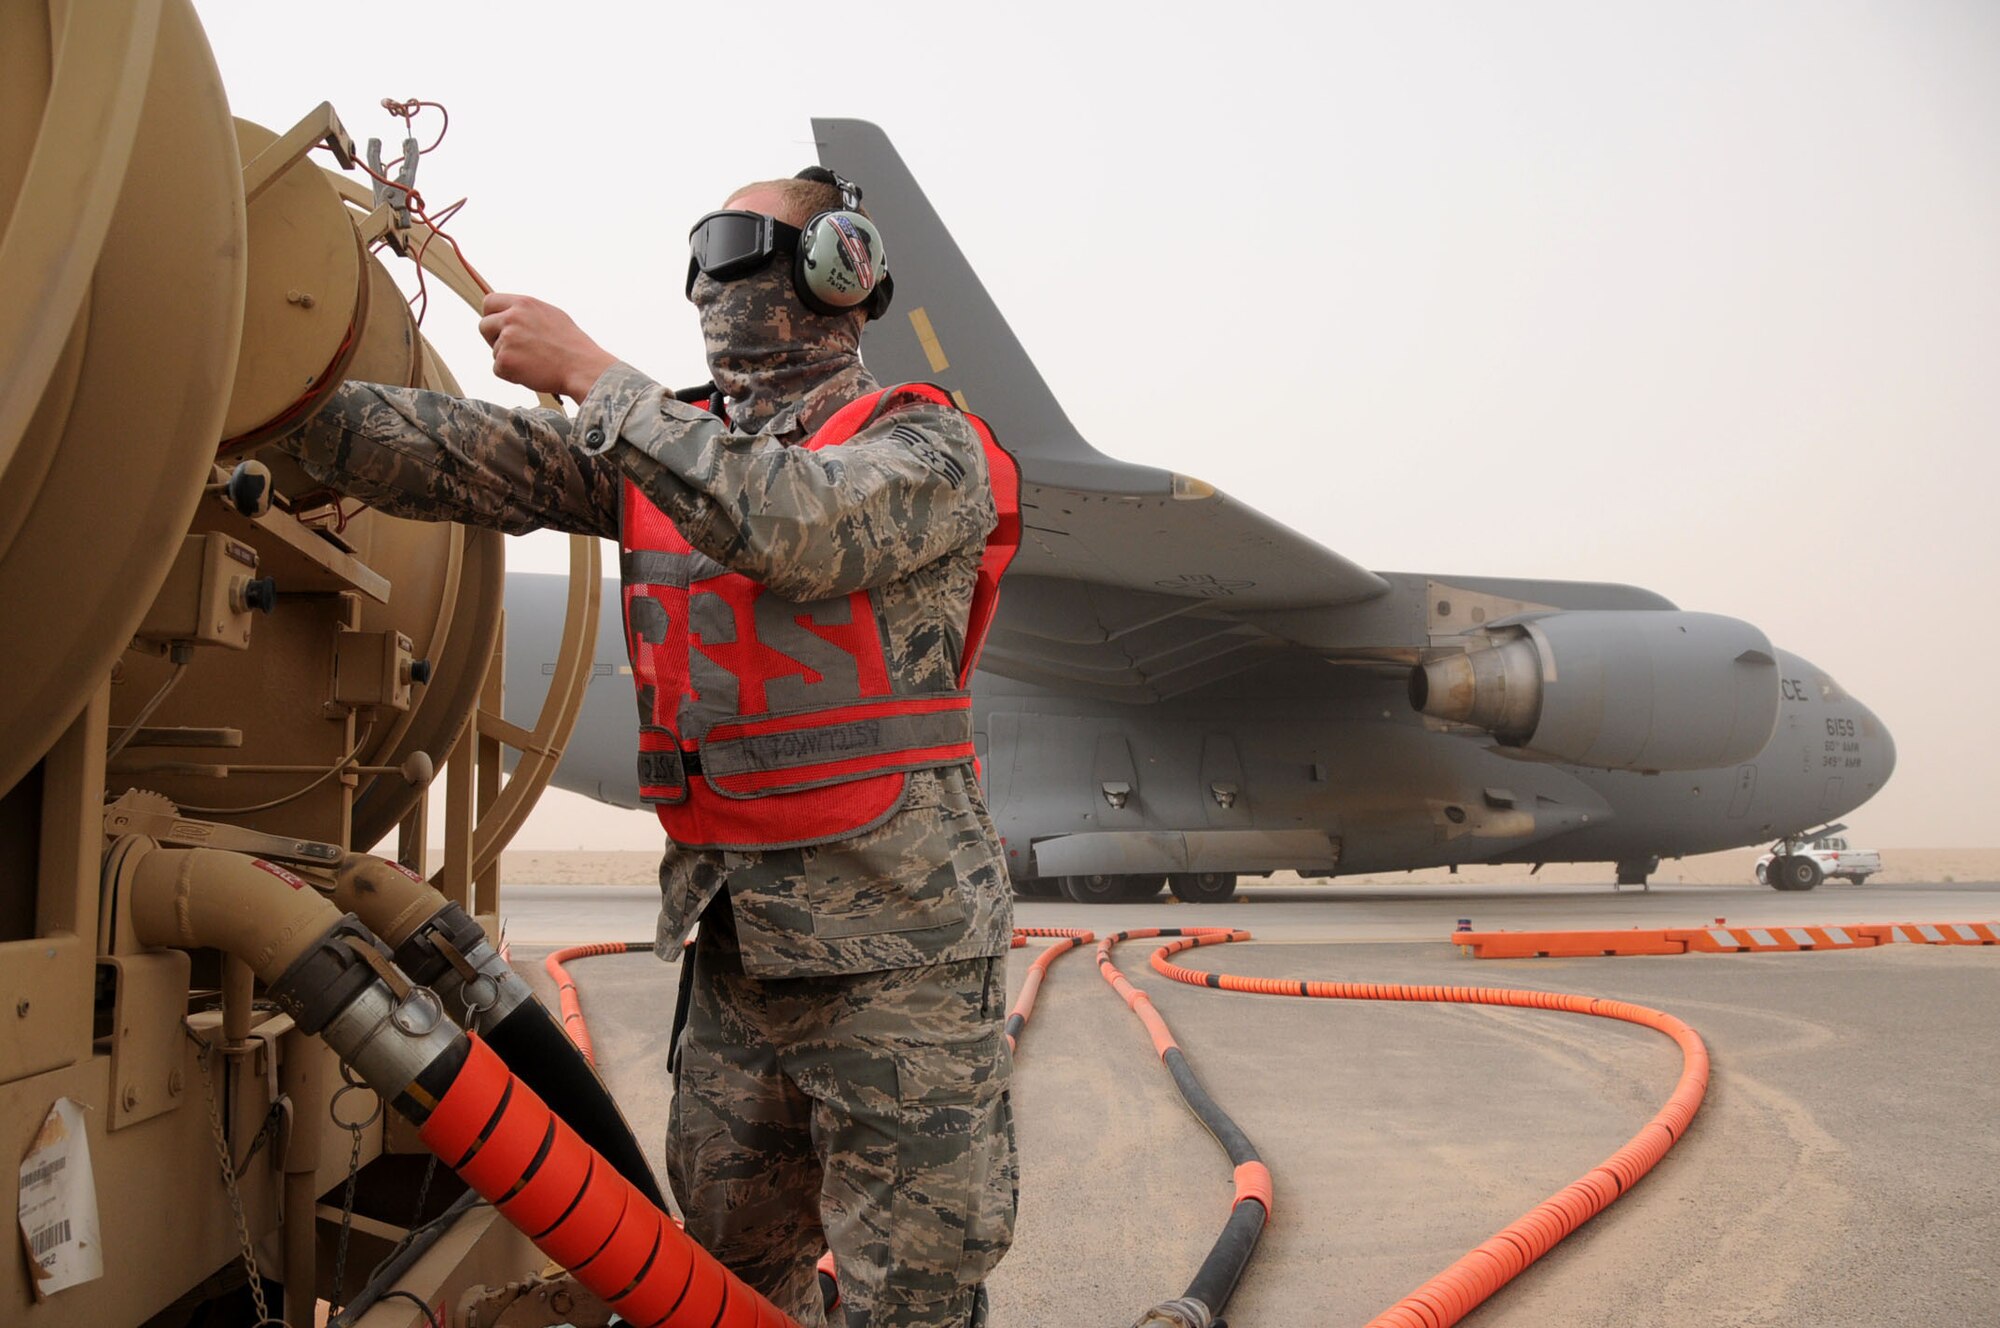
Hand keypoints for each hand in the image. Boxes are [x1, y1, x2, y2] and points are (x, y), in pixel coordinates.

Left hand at [477, 292, 617, 400]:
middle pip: (483, 326)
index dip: (491, 315)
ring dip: (508, 359)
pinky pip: (498, 369)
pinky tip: (531, 372)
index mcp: (524, 304)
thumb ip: (527, 313)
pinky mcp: (505, 361)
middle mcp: (512, 317)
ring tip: (534, 362)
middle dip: (493, 338)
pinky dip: (511, 375)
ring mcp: (507, 339)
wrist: (582, 368)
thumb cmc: (572, 345)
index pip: (489, 302)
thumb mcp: (551, 316)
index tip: (497, 326)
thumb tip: (510, 314)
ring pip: (494, 351)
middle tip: (513, 350)